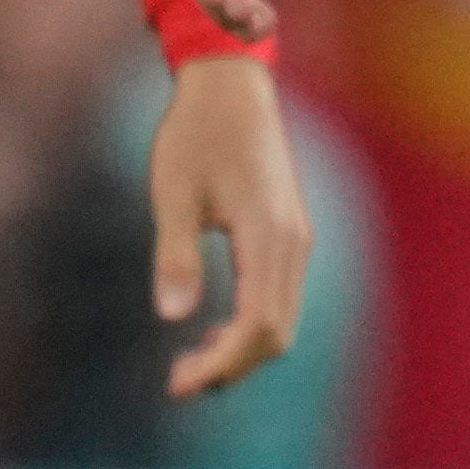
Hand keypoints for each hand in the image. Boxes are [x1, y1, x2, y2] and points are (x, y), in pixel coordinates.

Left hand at [145, 47, 311, 402]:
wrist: (231, 84)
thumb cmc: (195, 132)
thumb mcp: (173, 191)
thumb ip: (175, 253)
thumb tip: (172, 316)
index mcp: (269, 236)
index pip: (256, 326)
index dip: (220, 364)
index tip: (177, 384)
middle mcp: (294, 243)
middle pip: (276, 333)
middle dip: (230, 366)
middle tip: (177, 383)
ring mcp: (297, 239)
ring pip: (282, 318)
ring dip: (241, 350)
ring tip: (190, 365)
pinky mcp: (289, 233)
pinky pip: (279, 296)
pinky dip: (251, 324)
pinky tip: (212, 331)